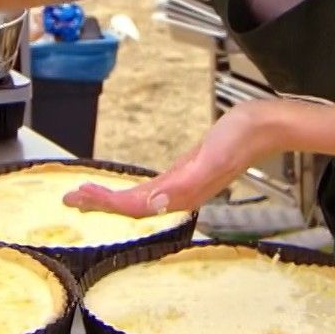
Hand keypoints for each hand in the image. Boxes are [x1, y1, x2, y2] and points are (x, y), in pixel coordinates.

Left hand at [64, 99, 290, 216]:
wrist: (263, 127)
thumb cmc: (241, 138)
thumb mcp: (213, 157)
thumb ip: (187, 183)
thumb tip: (156, 202)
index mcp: (183, 193)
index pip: (136, 206)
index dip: (108, 204)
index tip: (84, 195)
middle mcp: (180, 194)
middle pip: (132, 206)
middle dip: (100, 203)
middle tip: (70, 197)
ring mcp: (183, 186)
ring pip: (140, 200)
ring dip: (111, 198)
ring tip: (87, 195)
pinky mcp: (185, 174)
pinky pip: (150, 190)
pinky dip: (130, 191)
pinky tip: (123, 191)